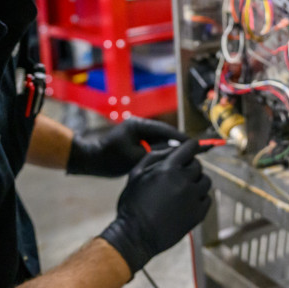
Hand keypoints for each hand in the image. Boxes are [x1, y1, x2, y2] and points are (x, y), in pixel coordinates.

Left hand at [66, 117, 187, 176]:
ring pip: (161, 140)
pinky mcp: (135, 140)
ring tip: (190, 157)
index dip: (182, 139)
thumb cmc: (108, 159)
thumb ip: (155, 155)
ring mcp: (137, 132)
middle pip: (166, 134)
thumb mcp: (134, 158)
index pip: (166, 131)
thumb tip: (175, 153)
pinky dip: (163, 152)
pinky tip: (174, 161)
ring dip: (173, 149)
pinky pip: (154, 145)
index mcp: (139, 125)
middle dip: (181, 144)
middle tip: (199, 150)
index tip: (198, 145)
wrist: (89, 160)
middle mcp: (139, 125)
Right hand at [99, 139, 212, 274]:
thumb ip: (154, 157)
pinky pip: (207, 199)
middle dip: (190, 167)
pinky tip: (189, 202)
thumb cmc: (132, 204)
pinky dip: (200, 198)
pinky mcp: (198, 214)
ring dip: (197, 182)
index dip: (191, 147)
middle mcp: (184, 180)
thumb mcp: (136, 174)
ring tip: (185, 189)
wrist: (136, 236)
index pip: (190, 148)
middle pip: (198, 165)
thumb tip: (172, 149)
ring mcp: (193, 198)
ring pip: (206, 181)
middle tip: (180, 175)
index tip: (191, 149)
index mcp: (168, 168)